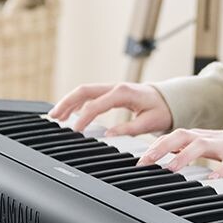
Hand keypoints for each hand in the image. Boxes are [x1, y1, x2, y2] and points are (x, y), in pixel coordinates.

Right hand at [47, 82, 173, 136]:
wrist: (169, 99)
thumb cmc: (161, 110)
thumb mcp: (150, 122)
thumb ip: (129, 129)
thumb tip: (108, 135)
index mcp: (123, 93)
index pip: (96, 105)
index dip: (83, 118)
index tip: (74, 130)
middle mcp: (115, 87)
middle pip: (83, 91)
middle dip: (66, 103)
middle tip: (53, 117)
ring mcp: (111, 88)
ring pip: (84, 91)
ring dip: (68, 102)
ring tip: (55, 116)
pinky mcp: (111, 92)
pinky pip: (90, 95)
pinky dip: (77, 102)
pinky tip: (69, 113)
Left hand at [137, 128, 222, 179]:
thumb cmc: (217, 147)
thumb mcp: (195, 146)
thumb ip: (177, 150)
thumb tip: (152, 158)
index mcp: (192, 136)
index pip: (169, 137)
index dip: (154, 147)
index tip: (140, 162)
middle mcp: (203, 138)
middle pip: (181, 135)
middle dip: (163, 146)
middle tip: (148, 160)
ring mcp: (220, 144)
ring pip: (201, 145)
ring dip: (185, 156)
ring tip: (172, 168)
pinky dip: (222, 169)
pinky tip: (214, 178)